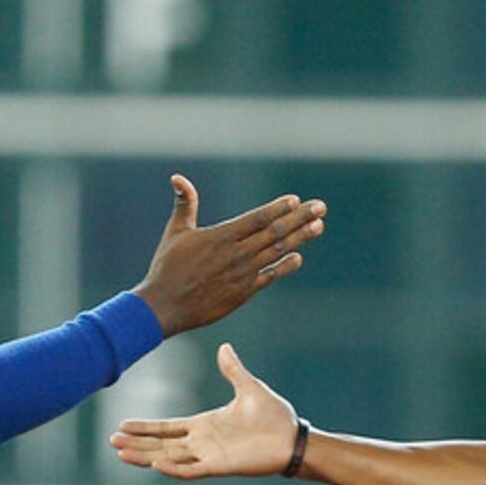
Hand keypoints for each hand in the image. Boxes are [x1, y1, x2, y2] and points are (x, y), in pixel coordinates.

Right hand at [112, 342, 300, 478]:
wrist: (293, 437)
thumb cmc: (274, 416)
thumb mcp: (249, 387)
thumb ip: (232, 370)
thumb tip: (224, 347)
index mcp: (205, 424)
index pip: (167, 427)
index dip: (146, 426)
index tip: (123, 424)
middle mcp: (202, 442)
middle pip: (161, 444)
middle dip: (137, 443)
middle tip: (113, 441)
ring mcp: (209, 455)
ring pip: (169, 458)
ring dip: (146, 456)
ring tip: (122, 453)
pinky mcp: (220, 466)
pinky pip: (191, 470)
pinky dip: (173, 468)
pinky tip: (155, 463)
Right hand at [132, 176, 325, 336]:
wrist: (165, 307)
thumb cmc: (167, 268)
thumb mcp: (176, 232)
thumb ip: (185, 204)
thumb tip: (177, 177)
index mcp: (222, 236)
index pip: (258, 217)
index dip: (279, 208)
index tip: (296, 200)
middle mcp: (237, 253)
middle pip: (275, 231)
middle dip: (300, 218)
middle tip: (320, 207)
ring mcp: (242, 274)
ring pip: (277, 252)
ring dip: (300, 238)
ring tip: (319, 226)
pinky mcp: (243, 293)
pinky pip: (269, 277)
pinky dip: (285, 267)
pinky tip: (299, 258)